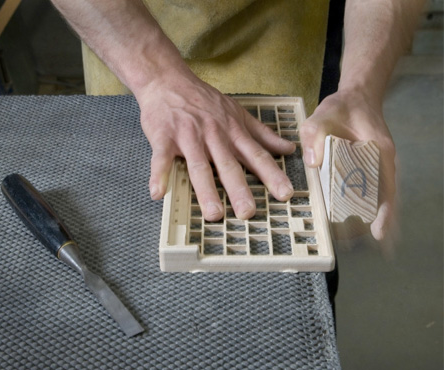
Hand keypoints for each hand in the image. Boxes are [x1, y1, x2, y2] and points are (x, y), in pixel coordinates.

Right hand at [136, 71, 295, 220]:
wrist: (168, 80)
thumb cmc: (203, 100)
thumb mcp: (238, 112)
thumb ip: (262, 134)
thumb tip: (288, 149)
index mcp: (233, 132)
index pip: (257, 156)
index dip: (272, 175)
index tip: (285, 193)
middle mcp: (214, 136)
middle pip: (228, 165)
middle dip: (239, 189)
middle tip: (248, 212)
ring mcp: (188, 137)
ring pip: (199, 166)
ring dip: (206, 190)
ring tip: (214, 213)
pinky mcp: (164, 137)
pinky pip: (162, 158)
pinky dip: (159, 174)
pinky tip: (158, 192)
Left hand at [299, 90, 396, 240]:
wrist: (356, 98)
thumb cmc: (344, 107)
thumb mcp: (323, 114)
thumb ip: (314, 134)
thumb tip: (313, 162)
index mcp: (379, 151)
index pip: (386, 187)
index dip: (384, 212)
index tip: (380, 234)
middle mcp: (383, 162)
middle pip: (385, 199)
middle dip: (377, 223)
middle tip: (361, 244)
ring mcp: (378, 166)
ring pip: (380, 198)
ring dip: (372, 218)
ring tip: (359, 241)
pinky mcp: (369, 168)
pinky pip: (371, 191)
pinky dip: (367, 207)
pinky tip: (356, 221)